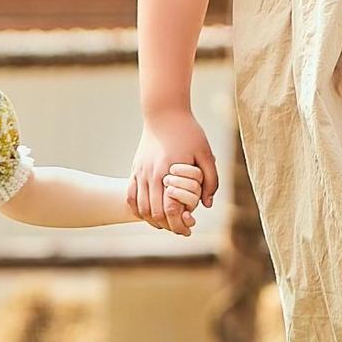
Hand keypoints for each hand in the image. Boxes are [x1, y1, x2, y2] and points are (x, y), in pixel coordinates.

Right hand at [128, 109, 218, 235]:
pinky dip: (137, 210)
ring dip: (152, 220)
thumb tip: (207, 204)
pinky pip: (130, 196)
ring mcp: (140, 171)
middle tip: (181, 229)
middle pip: (154, 213)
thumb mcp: (205, 152)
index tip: (189, 228)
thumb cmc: (188, 131)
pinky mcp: (135, 168)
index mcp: (168, 171)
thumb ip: (210, 179)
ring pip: (140, 208)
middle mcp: (151, 174)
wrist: (164, 111)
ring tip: (167, 224)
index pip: (169, 210)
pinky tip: (149, 213)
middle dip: (167, 226)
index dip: (179, 224)